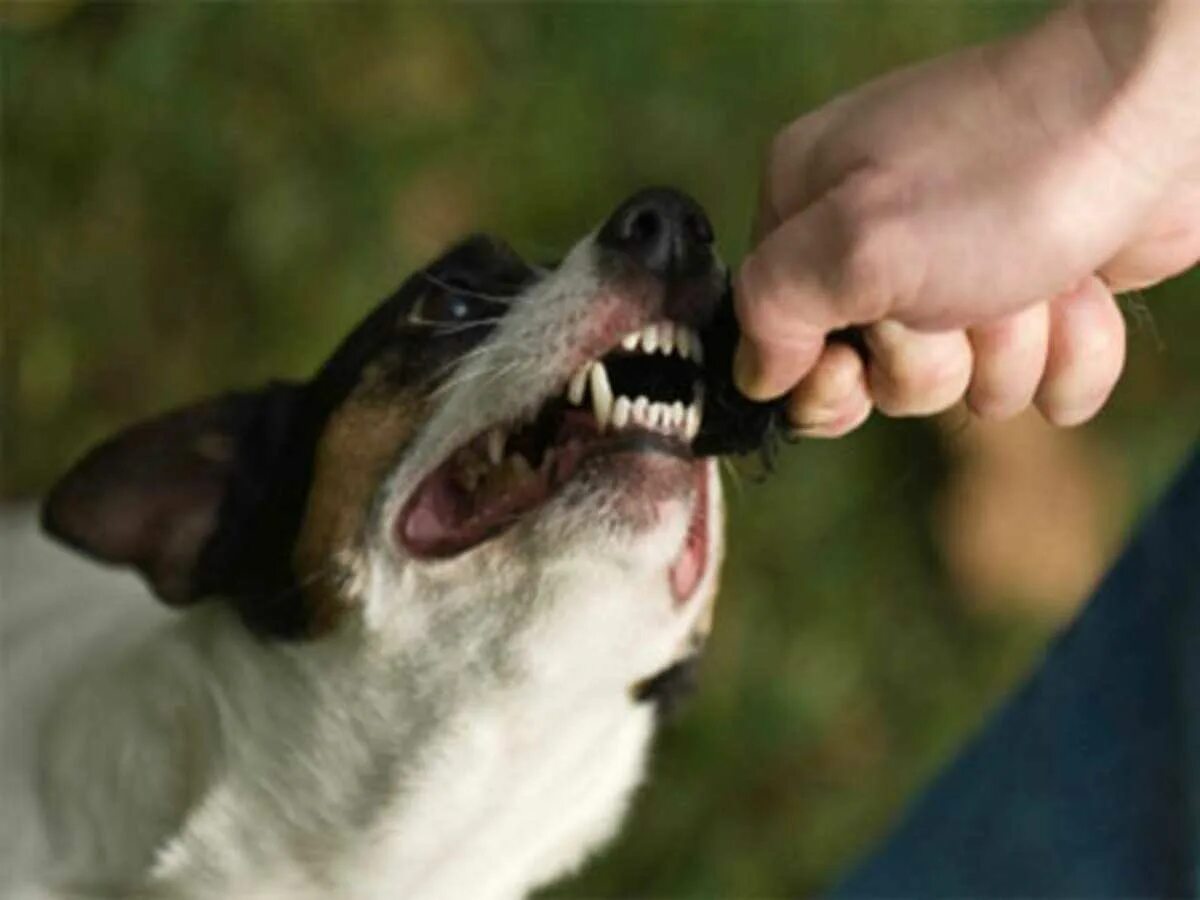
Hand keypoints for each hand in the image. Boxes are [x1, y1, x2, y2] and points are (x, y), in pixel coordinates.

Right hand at [735, 1, 1199, 434]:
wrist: (1161, 111)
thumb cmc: (1001, 170)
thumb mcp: (855, 244)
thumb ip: (774, 311)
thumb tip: (756, 376)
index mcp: (810, 213)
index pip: (777, 342)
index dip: (822, 380)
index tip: (855, 367)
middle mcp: (878, 244)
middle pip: (878, 380)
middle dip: (932, 358)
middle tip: (960, 296)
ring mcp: (962, 270)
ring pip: (966, 388)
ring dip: (1012, 349)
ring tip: (1035, 278)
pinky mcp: (1037, 291)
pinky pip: (1041, 383)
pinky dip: (1071, 352)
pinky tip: (1082, 291)